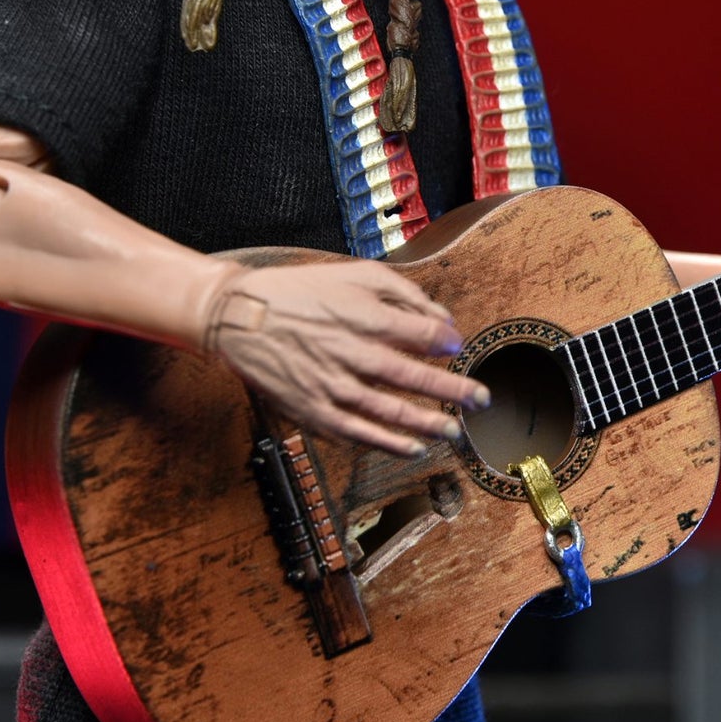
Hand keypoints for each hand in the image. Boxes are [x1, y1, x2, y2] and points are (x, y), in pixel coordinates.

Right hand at [203, 260, 488, 454]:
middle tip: (481, 399)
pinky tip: (413, 448)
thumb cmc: (301, 292)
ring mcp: (330, 385)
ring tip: (454, 430)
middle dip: (453, 390)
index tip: (457, 346)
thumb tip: (442, 319)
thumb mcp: (353, 273)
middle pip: (412, 377)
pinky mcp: (313, 410)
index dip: (445, 342)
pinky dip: (388, 443)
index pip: (420, 334)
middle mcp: (349, 352)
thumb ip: (403, 292)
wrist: (239, 317)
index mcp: (361, 315)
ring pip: (389, 412)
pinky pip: (358, 433)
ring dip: (426, 423)